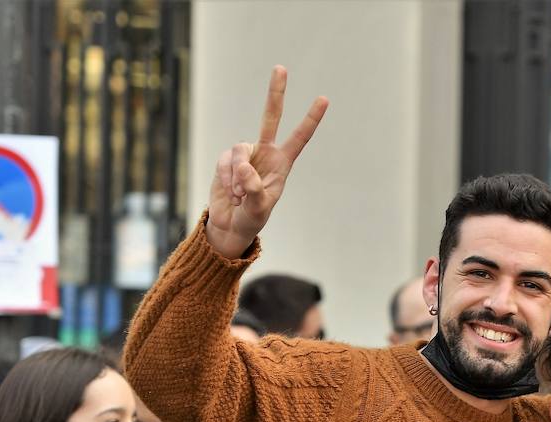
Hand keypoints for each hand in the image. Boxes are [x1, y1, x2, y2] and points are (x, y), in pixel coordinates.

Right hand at [206, 66, 328, 258]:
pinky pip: (226, 161)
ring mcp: (245, 154)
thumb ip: (254, 189)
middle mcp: (265, 153)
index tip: (324, 99)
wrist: (231, 224)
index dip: (311, 119)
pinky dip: (227, 177)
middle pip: (270, 117)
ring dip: (238, 175)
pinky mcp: (227, 158)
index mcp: (283, 163)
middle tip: (281, 68)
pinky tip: (230, 192)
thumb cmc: (252, 218)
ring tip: (240, 195)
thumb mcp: (258, 209)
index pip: (300, 138)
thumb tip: (244, 168)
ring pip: (241, 149)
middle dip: (275, 93)